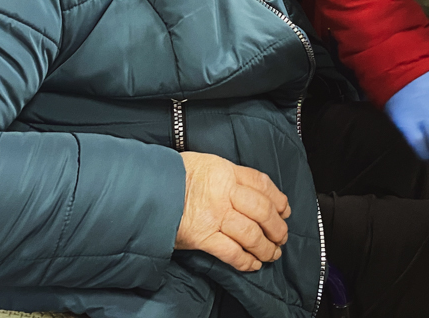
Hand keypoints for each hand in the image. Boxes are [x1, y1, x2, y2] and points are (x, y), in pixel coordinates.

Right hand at [175, 151, 290, 271]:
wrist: (144, 189)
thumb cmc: (171, 175)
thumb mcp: (203, 164)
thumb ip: (226, 176)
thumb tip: (246, 191)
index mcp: (225, 172)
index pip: (262, 184)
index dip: (278, 199)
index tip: (285, 209)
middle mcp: (224, 193)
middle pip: (262, 211)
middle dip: (277, 227)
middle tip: (282, 236)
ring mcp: (214, 216)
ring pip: (252, 234)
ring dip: (266, 247)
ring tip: (272, 253)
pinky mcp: (202, 237)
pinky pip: (232, 252)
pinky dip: (246, 260)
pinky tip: (253, 264)